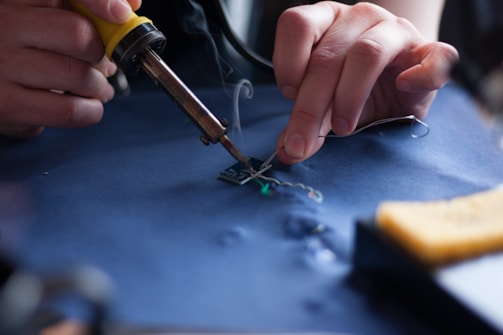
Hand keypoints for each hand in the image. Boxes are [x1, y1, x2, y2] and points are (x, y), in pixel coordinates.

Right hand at [0, 0, 138, 137]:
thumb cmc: (23, 51)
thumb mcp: (43, 19)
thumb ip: (81, 9)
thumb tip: (128, 5)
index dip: (100, 1)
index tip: (121, 14)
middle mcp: (4, 24)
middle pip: (78, 35)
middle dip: (102, 54)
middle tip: (104, 64)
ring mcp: (2, 65)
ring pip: (78, 75)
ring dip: (100, 86)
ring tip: (98, 88)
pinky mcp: (8, 104)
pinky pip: (69, 110)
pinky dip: (91, 110)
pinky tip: (88, 106)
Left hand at [273, 1, 458, 163]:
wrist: (400, 79)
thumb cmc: (357, 86)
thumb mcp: (325, 101)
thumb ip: (306, 121)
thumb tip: (286, 150)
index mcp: (327, 20)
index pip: (298, 24)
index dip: (287, 62)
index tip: (289, 94)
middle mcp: (359, 18)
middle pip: (327, 56)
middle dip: (310, 105)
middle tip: (302, 141)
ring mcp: (396, 31)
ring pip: (367, 54)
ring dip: (349, 96)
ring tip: (342, 127)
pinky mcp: (429, 51)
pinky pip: (434, 56)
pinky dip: (420, 74)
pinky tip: (404, 87)